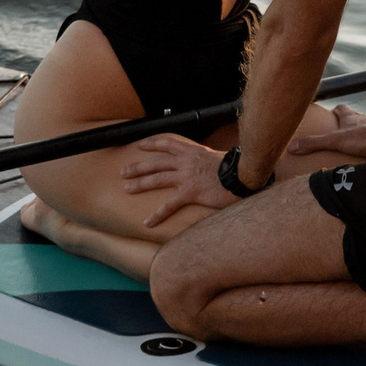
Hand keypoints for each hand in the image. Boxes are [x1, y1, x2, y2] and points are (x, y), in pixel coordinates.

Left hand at [122, 133, 248, 228]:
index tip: (140, 146)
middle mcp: (186, 162)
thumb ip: (204, 159)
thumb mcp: (216, 157)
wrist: (242, 176)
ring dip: (140, 183)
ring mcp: (186, 177)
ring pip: (157, 179)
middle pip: (156, 163)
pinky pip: (169, 205)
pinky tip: (147, 222)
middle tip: (124, 171)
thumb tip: (202, 162)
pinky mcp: (190, 193)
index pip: (168, 144)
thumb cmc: (233, 168)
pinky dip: (157, 214)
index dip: (152, 144)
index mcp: (192, 152)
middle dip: (138, 166)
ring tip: (127, 189)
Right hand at [285, 100, 365, 162]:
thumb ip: (314, 143)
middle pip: (354, 118)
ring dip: (360, 135)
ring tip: (354, 147)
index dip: (335, 111)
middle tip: (339, 133)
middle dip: (347, 124)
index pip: (341, 109)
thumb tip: (292, 146)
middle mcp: (363, 120)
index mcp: (350, 118)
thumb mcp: (335, 141)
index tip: (329, 115)